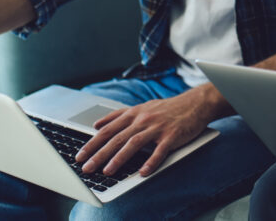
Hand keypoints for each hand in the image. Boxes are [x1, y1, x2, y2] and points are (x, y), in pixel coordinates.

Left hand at [74, 85, 215, 176]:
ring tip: (108, 171)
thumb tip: (97, 124)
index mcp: (134, 114)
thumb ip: (119, 116)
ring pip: (134, 143)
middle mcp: (143, 120)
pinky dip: (151, 162)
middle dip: (100, 154)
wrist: (195, 103)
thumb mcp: (141, 107)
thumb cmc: (167, 108)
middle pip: (117, 138)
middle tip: (87, 167)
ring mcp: (158, 127)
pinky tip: (143, 172)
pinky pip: (160, 150)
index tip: (80, 156)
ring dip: (119, 158)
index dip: (92, 143)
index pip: (108, 130)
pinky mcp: (172, 135)